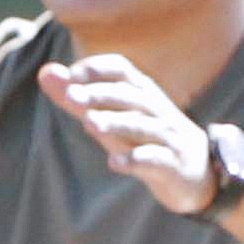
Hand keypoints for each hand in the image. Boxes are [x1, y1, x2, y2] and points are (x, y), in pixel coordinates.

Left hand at [39, 55, 214, 213]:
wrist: (198, 174)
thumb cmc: (146, 140)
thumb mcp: (112, 118)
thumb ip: (79, 99)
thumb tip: (45, 72)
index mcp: (142, 93)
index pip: (123, 69)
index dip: (98, 68)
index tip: (71, 74)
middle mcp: (157, 110)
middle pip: (130, 96)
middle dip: (101, 95)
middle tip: (71, 97)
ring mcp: (168, 138)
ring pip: (143, 126)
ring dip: (117, 123)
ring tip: (90, 124)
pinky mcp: (172, 166)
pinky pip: (156, 160)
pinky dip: (136, 160)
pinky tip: (114, 163)